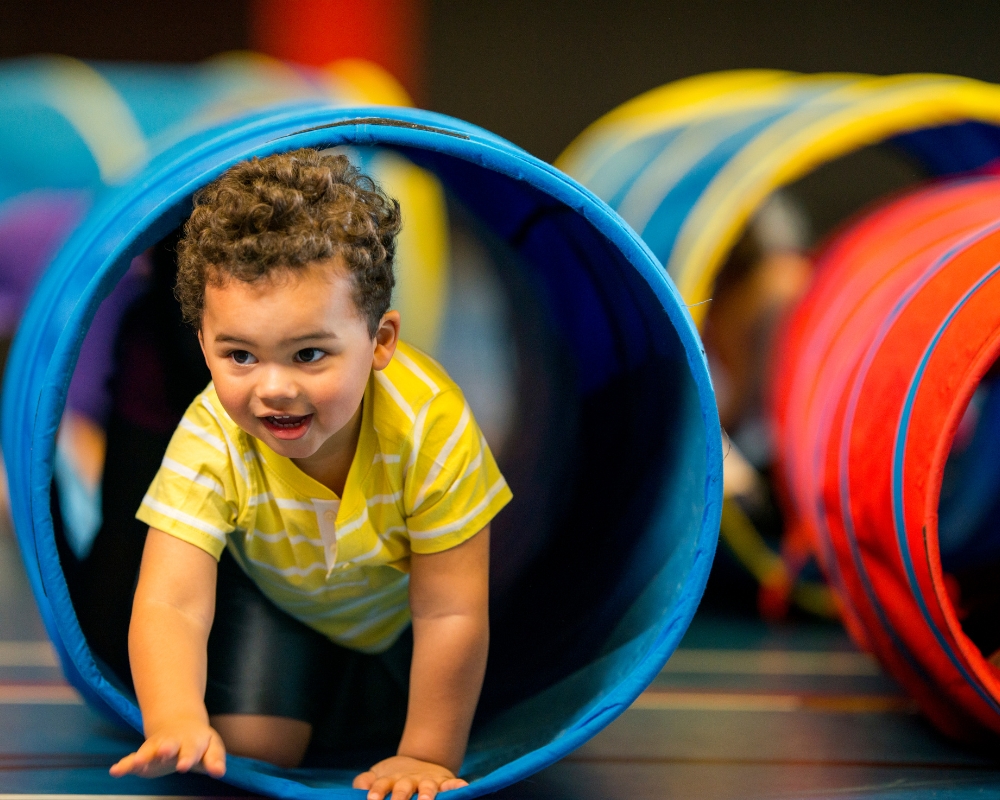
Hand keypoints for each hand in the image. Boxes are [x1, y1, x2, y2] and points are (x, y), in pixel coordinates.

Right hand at [109, 719, 225, 778]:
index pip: (192, 750)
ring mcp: (157, 748)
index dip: (188, 757)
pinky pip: (132, 759)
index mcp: (192, 741)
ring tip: (136, 762)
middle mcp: (173, 743)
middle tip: (164, 752)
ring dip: (144, 755)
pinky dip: (124, 765)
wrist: (180, 725)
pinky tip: (115, 771)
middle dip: (167, 749)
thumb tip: (220, 772)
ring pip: (149, 750)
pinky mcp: (144, 755)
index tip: (184, 766)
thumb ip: (215, 760)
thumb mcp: (211, 747)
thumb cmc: (199, 742)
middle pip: (170, 745)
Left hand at [353, 755, 467, 799]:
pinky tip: (463, 787)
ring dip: (427, 793)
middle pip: (403, 788)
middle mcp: (408, 780)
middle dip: (400, 797)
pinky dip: (457, 786)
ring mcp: (426, 781)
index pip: (380, 785)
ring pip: (427, 787)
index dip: (376, 792)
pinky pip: (451, 783)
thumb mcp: (377, 776)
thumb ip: (365, 781)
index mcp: (390, 780)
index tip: (372, 799)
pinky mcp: (443, 782)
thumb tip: (359, 787)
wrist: (419, 761)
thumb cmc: (393, 777)